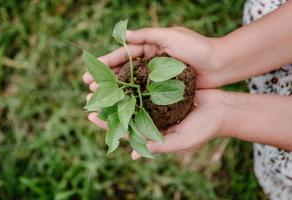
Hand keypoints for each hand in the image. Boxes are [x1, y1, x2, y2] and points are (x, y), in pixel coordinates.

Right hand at [82, 27, 221, 88]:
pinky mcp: (164, 88)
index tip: (90, 70)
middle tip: (89, 87)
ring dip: (116, 90)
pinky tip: (122, 106)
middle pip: (123, 70)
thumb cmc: (197, 48)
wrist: (220, 64)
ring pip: (131, 83)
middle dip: (106, 78)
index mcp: (150, 47)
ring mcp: (157, 76)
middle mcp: (151, 61)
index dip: (106, 62)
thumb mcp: (172, 36)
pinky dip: (133, 98)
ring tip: (101, 98)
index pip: (123, 54)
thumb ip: (149, 35)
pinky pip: (144, 93)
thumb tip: (126, 34)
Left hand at [85, 87, 226, 158]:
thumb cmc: (204, 129)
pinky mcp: (163, 91)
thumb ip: (159, 146)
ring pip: (131, 98)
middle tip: (89, 96)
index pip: (125, 130)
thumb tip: (133, 154)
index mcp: (153, 133)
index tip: (91, 116)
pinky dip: (133, 81)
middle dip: (107, 105)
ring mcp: (157, 104)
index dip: (108, 124)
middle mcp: (152, 119)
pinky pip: (144, 86)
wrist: (222, 110)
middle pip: (124, 112)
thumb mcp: (182, 141)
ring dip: (116, 91)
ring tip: (100, 83)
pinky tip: (122, 73)